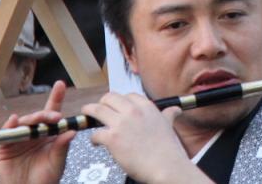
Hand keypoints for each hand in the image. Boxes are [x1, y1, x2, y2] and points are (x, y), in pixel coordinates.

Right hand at [0, 81, 75, 183]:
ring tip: (39, 120)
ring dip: (31, 119)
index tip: (60, 85)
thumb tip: (71, 131)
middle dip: (46, 114)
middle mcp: (34, 134)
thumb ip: (62, 147)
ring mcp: (19, 139)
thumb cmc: (44, 180)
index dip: (56, 98)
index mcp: (49, 135)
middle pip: (38, 117)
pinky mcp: (4, 147)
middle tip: (55, 117)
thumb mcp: (57, 163)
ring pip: (23, 122)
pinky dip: (10, 125)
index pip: (52, 114)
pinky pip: (6, 133)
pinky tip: (14, 120)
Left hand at [83, 93, 211, 183]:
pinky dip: (93, 139)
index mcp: (146, 107)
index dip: (120, 100)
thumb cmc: (167, 149)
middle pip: (110, 98)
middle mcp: (133, 111)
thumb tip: (175, 109)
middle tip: (98, 109)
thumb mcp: (169, 125)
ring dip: (89, 111)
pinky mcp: (112, 139)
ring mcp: (121, 124)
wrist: (165, 165)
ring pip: (97, 110)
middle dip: (102, 102)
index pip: (128, 95)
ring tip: (86, 114)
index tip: (116, 106)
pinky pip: (95, 134)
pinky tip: (96, 143)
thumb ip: (168, 115)